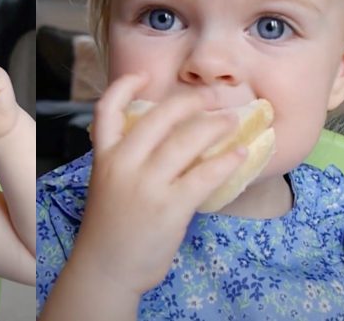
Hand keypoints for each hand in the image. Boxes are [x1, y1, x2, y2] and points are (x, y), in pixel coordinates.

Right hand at [71, 73, 246, 295]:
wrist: (106, 267)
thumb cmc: (110, 226)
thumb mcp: (107, 183)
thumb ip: (127, 158)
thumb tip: (167, 136)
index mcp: (104, 156)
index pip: (107, 109)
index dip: (125, 86)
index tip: (145, 77)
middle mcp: (123, 164)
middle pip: (159, 117)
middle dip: (191, 102)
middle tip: (212, 99)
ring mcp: (146, 185)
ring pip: (186, 140)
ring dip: (215, 125)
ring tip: (233, 120)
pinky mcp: (169, 207)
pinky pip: (204, 175)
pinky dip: (226, 160)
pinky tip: (239, 154)